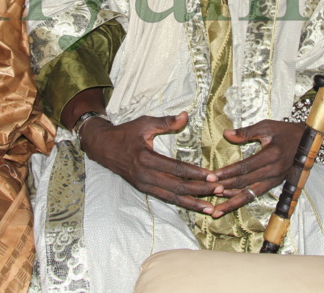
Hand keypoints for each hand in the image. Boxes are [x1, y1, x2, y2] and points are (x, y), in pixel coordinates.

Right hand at [80, 112, 220, 213]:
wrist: (103, 147)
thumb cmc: (125, 133)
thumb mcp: (144, 123)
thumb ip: (166, 122)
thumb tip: (185, 116)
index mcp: (146, 158)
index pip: (176, 169)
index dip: (195, 173)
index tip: (213, 176)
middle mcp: (145, 175)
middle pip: (177, 187)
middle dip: (199, 191)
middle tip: (220, 191)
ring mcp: (144, 185)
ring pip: (172, 198)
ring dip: (192, 203)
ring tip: (211, 208)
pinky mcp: (144, 189)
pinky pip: (166, 198)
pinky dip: (182, 204)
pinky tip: (195, 207)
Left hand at [208, 120, 304, 217]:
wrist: (307, 140)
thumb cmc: (285, 131)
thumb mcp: (266, 126)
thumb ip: (246, 132)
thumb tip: (226, 134)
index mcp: (272, 155)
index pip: (245, 167)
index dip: (228, 172)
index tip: (212, 177)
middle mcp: (274, 170)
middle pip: (246, 182)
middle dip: (226, 187)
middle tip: (209, 193)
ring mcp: (276, 179)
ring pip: (252, 193)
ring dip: (233, 202)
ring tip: (217, 209)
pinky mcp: (276, 183)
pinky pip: (257, 193)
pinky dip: (243, 198)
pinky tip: (230, 201)